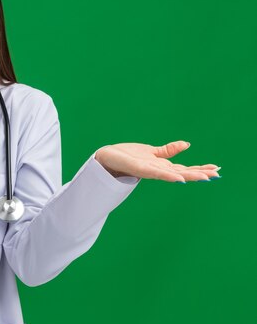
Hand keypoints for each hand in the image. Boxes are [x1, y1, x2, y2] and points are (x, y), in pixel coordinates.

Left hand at [94, 141, 220, 181]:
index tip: (216, 170)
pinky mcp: (139, 169)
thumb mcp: (152, 151)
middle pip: (182, 172)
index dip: (200, 169)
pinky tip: (179, 178)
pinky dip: (168, 175)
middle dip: (199, 174)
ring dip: (189, 176)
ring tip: (205, 177)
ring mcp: (149, 170)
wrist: (107, 158)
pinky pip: (156, 173)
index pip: (184, 168)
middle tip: (217, 175)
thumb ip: (168, 150)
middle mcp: (157, 170)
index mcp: (161, 166)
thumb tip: (187, 145)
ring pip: (172, 174)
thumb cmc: (128, 156)